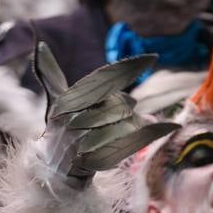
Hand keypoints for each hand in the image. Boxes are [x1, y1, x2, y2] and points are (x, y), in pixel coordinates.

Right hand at [34, 41, 176, 180]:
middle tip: (129, 106)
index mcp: (68, 102)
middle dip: (126, 105)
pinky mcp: (105, 157)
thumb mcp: (55, 102)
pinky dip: (155, 132)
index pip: (104, 79)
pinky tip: (172, 125)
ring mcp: (91, 142)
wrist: (57, 168)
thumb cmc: (59, 130)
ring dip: (136, 121)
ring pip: (127, 123)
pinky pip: (136, 141)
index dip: (129, 69)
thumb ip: (52, 74)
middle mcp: (78, 121)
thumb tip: (40, 45)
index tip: (153, 57)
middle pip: (119, 104)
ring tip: (134, 121)